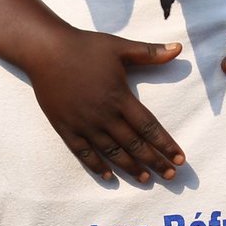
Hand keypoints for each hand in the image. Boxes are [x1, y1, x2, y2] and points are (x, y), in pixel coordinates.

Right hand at [28, 30, 184, 182]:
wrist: (45, 50)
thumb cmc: (84, 47)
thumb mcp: (119, 47)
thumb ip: (150, 52)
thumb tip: (178, 48)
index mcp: (120, 97)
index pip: (149, 127)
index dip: (165, 144)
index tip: (180, 158)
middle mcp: (104, 115)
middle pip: (135, 145)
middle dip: (155, 161)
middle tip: (171, 175)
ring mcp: (84, 124)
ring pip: (112, 152)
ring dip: (131, 167)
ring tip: (146, 179)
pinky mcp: (66, 128)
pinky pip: (83, 153)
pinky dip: (97, 165)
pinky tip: (108, 176)